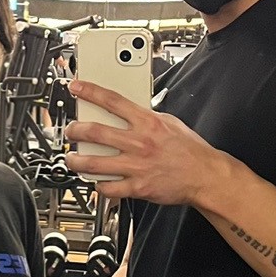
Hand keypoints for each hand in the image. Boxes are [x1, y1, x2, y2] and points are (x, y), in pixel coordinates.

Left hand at [65, 79, 223, 203]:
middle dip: (75, 130)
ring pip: (94, 163)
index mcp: (147, 122)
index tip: (76, 87)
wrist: (205, 175)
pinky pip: (109, 188)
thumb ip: (147, 117)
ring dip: (77, 160)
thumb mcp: (169, 122)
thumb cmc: (190, 150)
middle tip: (70, 130)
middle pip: (96, 132)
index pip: (112, 101)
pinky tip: (96, 182)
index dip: (90, 92)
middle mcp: (138, 142)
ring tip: (71, 159)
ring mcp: (136, 166)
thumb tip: (130, 111)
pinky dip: (99, 186)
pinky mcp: (138, 187)